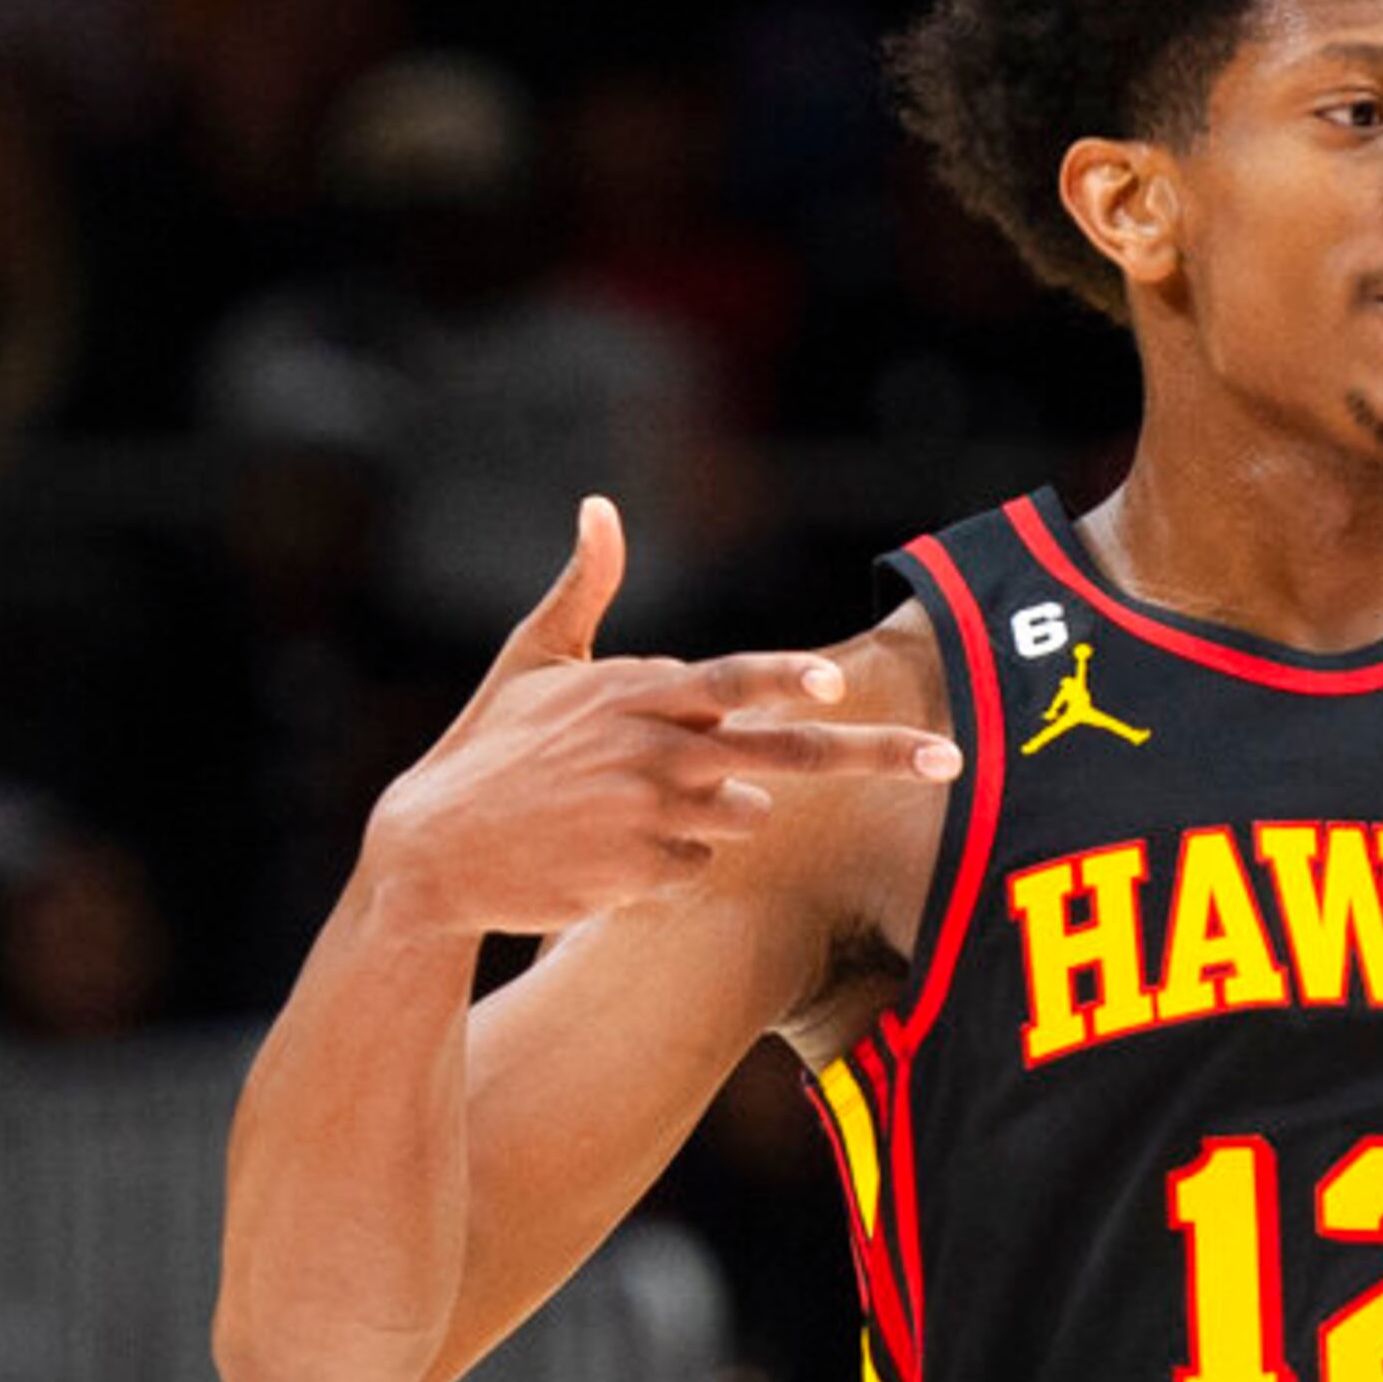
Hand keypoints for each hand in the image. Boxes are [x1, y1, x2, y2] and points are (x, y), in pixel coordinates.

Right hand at [363, 497, 959, 934]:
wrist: (433, 854)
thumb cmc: (488, 748)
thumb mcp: (532, 659)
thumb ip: (585, 587)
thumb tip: (598, 506)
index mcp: (637, 692)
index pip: (731, 679)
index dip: (783, 680)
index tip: (832, 680)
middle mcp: (655, 752)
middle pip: (786, 755)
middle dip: (876, 754)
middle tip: (949, 758)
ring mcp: (653, 818)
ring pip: (746, 816)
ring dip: (714, 813)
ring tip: (628, 806)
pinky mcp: (645, 875)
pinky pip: (699, 865)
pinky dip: (671, 860)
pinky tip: (609, 850)